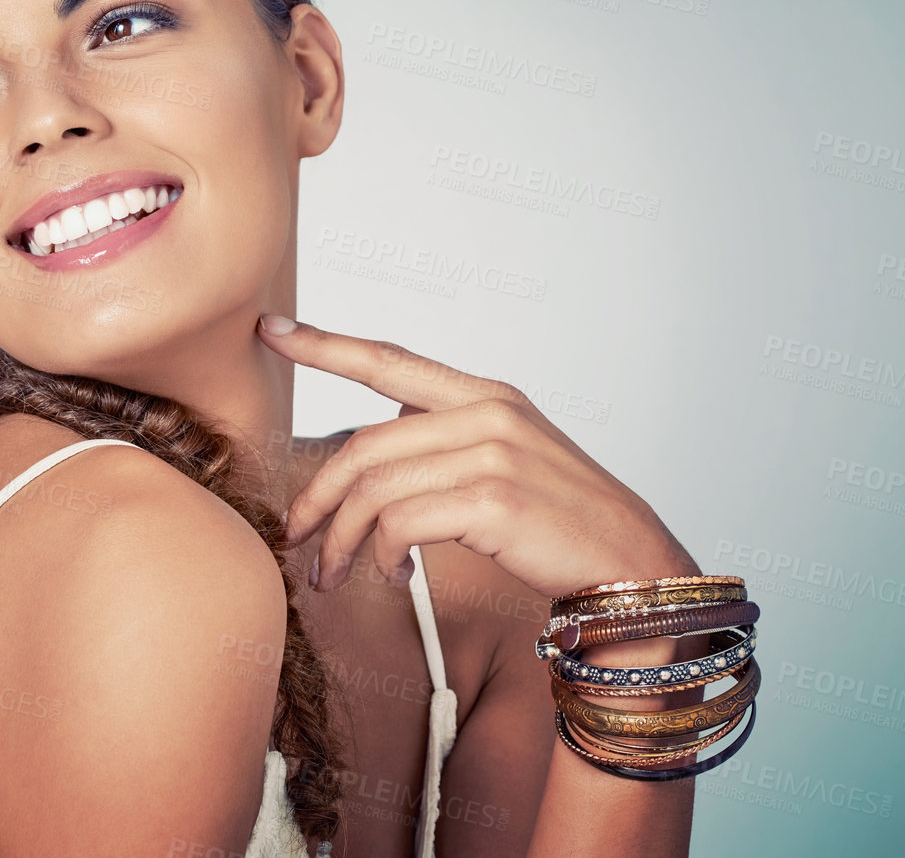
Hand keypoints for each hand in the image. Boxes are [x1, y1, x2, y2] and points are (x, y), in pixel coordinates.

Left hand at [256, 315, 699, 597]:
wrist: (632, 563)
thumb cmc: (565, 521)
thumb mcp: (512, 457)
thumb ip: (451, 435)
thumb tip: (384, 431)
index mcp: (486, 395)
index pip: (390, 359)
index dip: (325, 345)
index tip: (272, 330)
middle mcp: (487, 413)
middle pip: (364, 444)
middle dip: (317, 495)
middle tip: (294, 536)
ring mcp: (492, 454)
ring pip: (375, 488)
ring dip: (340, 539)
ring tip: (331, 574)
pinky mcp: (493, 501)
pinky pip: (400, 523)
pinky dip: (381, 556)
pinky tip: (392, 576)